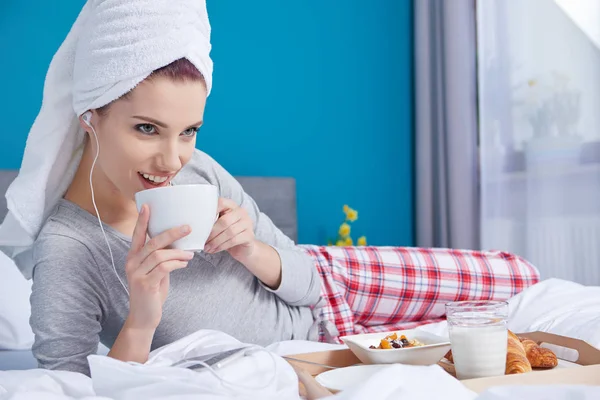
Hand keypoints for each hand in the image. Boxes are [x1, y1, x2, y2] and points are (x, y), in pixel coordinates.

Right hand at [124, 204, 194, 330]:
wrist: (144, 317)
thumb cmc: (152, 291)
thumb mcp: (155, 271)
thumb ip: (161, 257)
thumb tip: (178, 243)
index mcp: (133, 257)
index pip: (137, 235)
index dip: (142, 220)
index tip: (148, 205)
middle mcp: (132, 263)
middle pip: (152, 242)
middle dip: (171, 233)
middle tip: (188, 227)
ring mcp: (136, 274)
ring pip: (160, 255)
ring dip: (178, 252)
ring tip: (191, 254)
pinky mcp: (145, 284)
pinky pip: (164, 268)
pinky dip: (177, 263)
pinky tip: (184, 264)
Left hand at [204, 198, 255, 260]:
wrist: (243, 248)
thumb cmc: (227, 234)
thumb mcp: (219, 225)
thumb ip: (211, 221)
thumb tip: (195, 226)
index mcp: (232, 206)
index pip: (221, 202)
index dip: (210, 210)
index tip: (200, 221)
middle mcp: (242, 212)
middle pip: (224, 221)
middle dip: (212, 233)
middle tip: (203, 241)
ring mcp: (248, 223)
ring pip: (229, 232)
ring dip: (216, 241)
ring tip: (207, 248)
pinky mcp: (250, 236)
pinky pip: (234, 240)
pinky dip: (222, 246)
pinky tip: (214, 250)